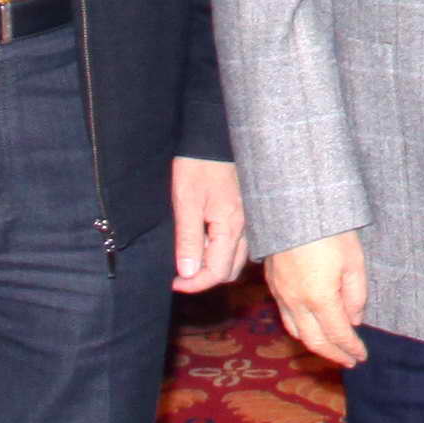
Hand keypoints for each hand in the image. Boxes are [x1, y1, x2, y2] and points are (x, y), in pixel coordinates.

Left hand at [169, 157, 246, 292]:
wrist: (214, 138)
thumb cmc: (198, 167)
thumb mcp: (186, 203)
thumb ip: (188, 240)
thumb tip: (187, 273)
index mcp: (230, 227)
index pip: (217, 272)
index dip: (194, 284)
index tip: (174, 282)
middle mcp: (246, 228)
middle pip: (230, 270)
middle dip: (205, 277)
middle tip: (180, 271)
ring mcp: (249, 221)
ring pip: (236, 259)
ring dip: (214, 265)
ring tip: (191, 254)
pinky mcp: (246, 214)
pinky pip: (239, 244)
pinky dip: (222, 251)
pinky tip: (206, 240)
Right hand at [262, 231, 371, 368]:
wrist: (295, 206)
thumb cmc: (331, 230)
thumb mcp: (354, 260)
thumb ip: (356, 294)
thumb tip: (355, 320)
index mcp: (319, 297)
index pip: (338, 334)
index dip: (351, 348)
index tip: (362, 355)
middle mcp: (296, 301)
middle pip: (313, 340)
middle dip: (333, 354)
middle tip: (349, 361)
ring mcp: (281, 292)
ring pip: (295, 330)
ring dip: (314, 344)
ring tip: (331, 349)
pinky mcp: (273, 282)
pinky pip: (285, 315)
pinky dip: (299, 328)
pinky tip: (309, 325)